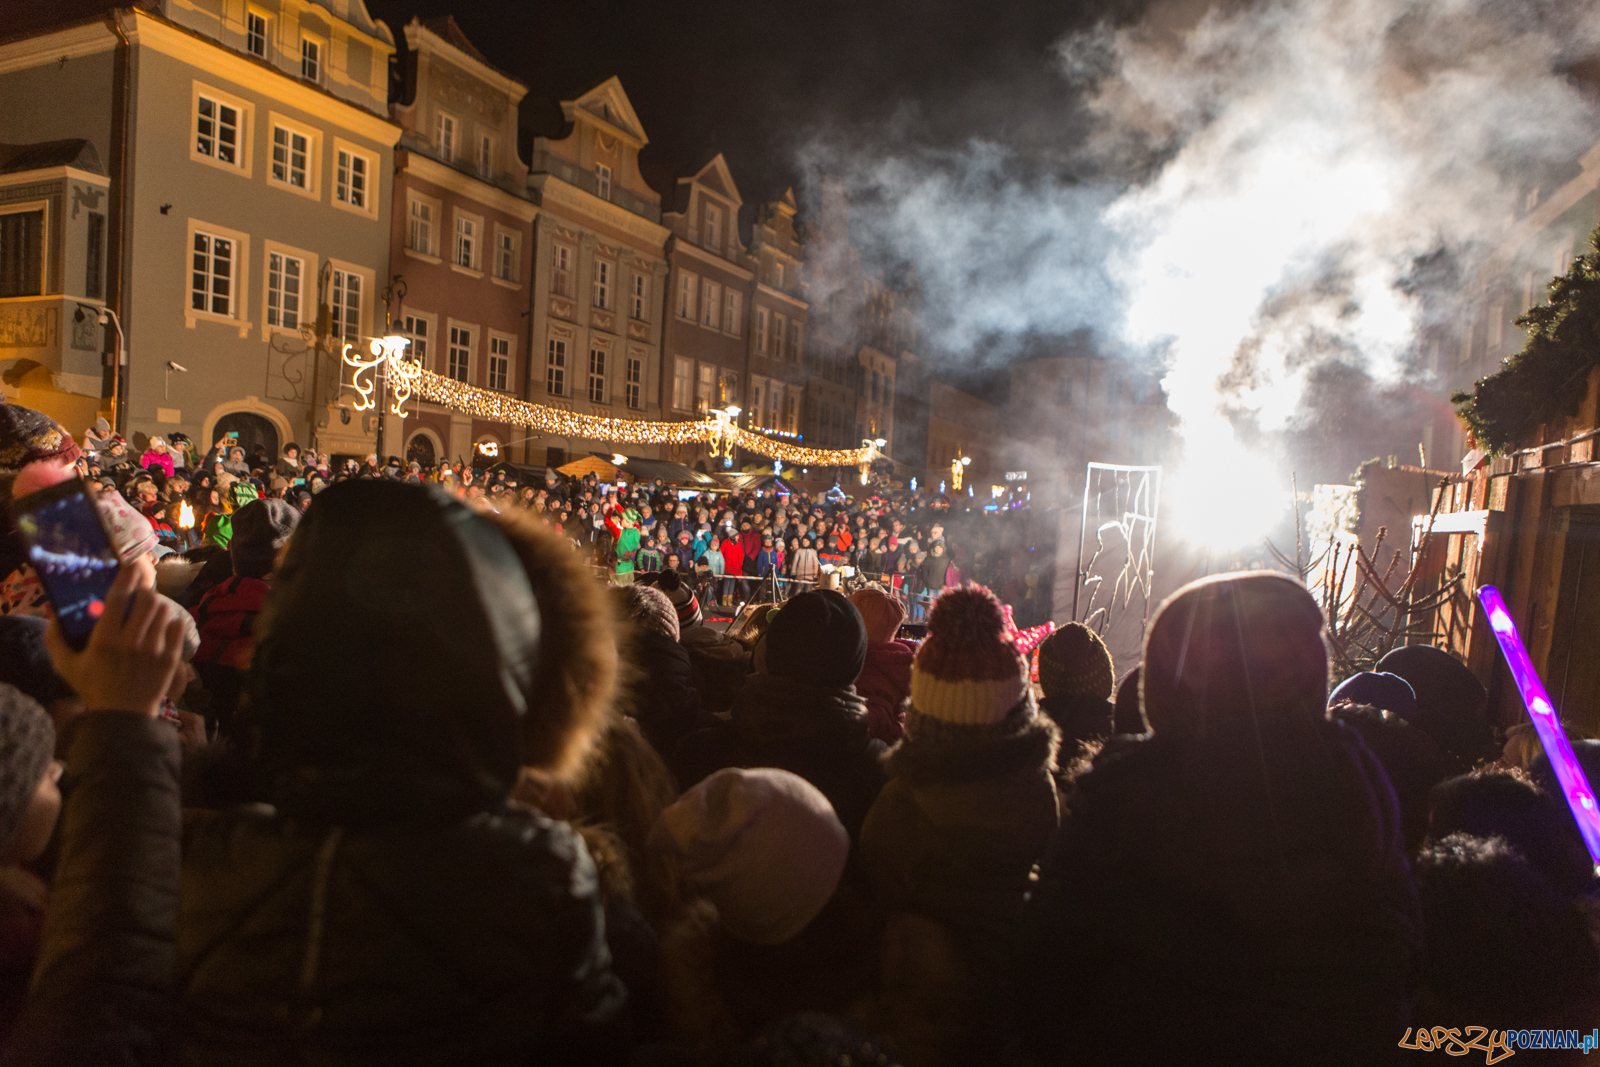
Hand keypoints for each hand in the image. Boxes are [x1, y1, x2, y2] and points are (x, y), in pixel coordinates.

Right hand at [45, 567, 187, 716]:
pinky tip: (161, 626)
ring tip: (149, 611)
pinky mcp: (170, 658)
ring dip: (156, 606)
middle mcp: (131, 642)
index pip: (118, 598)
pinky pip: (177, 626)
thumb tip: (53, 614)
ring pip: (163, 611)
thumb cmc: (93, 688)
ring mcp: (154, 650)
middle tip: (140, 594)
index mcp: (105, 640)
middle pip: (146, 600)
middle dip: (144, 592)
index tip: (131, 566)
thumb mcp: (66, 666)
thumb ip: (55, 639)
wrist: (123, 717)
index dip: (127, 577)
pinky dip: (170, 622)